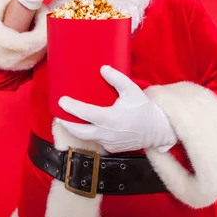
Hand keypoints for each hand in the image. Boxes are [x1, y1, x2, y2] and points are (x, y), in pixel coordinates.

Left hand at [56, 66, 177, 153]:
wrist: (157, 129)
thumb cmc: (144, 108)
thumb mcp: (132, 90)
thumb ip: (117, 79)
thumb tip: (103, 69)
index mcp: (109, 118)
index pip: (84, 114)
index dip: (70, 107)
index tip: (61, 101)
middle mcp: (106, 133)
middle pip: (78, 132)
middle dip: (66, 124)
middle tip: (58, 115)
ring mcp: (108, 142)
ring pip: (87, 137)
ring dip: (76, 129)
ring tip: (68, 120)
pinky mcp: (112, 148)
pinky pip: (97, 140)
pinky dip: (90, 134)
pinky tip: (87, 126)